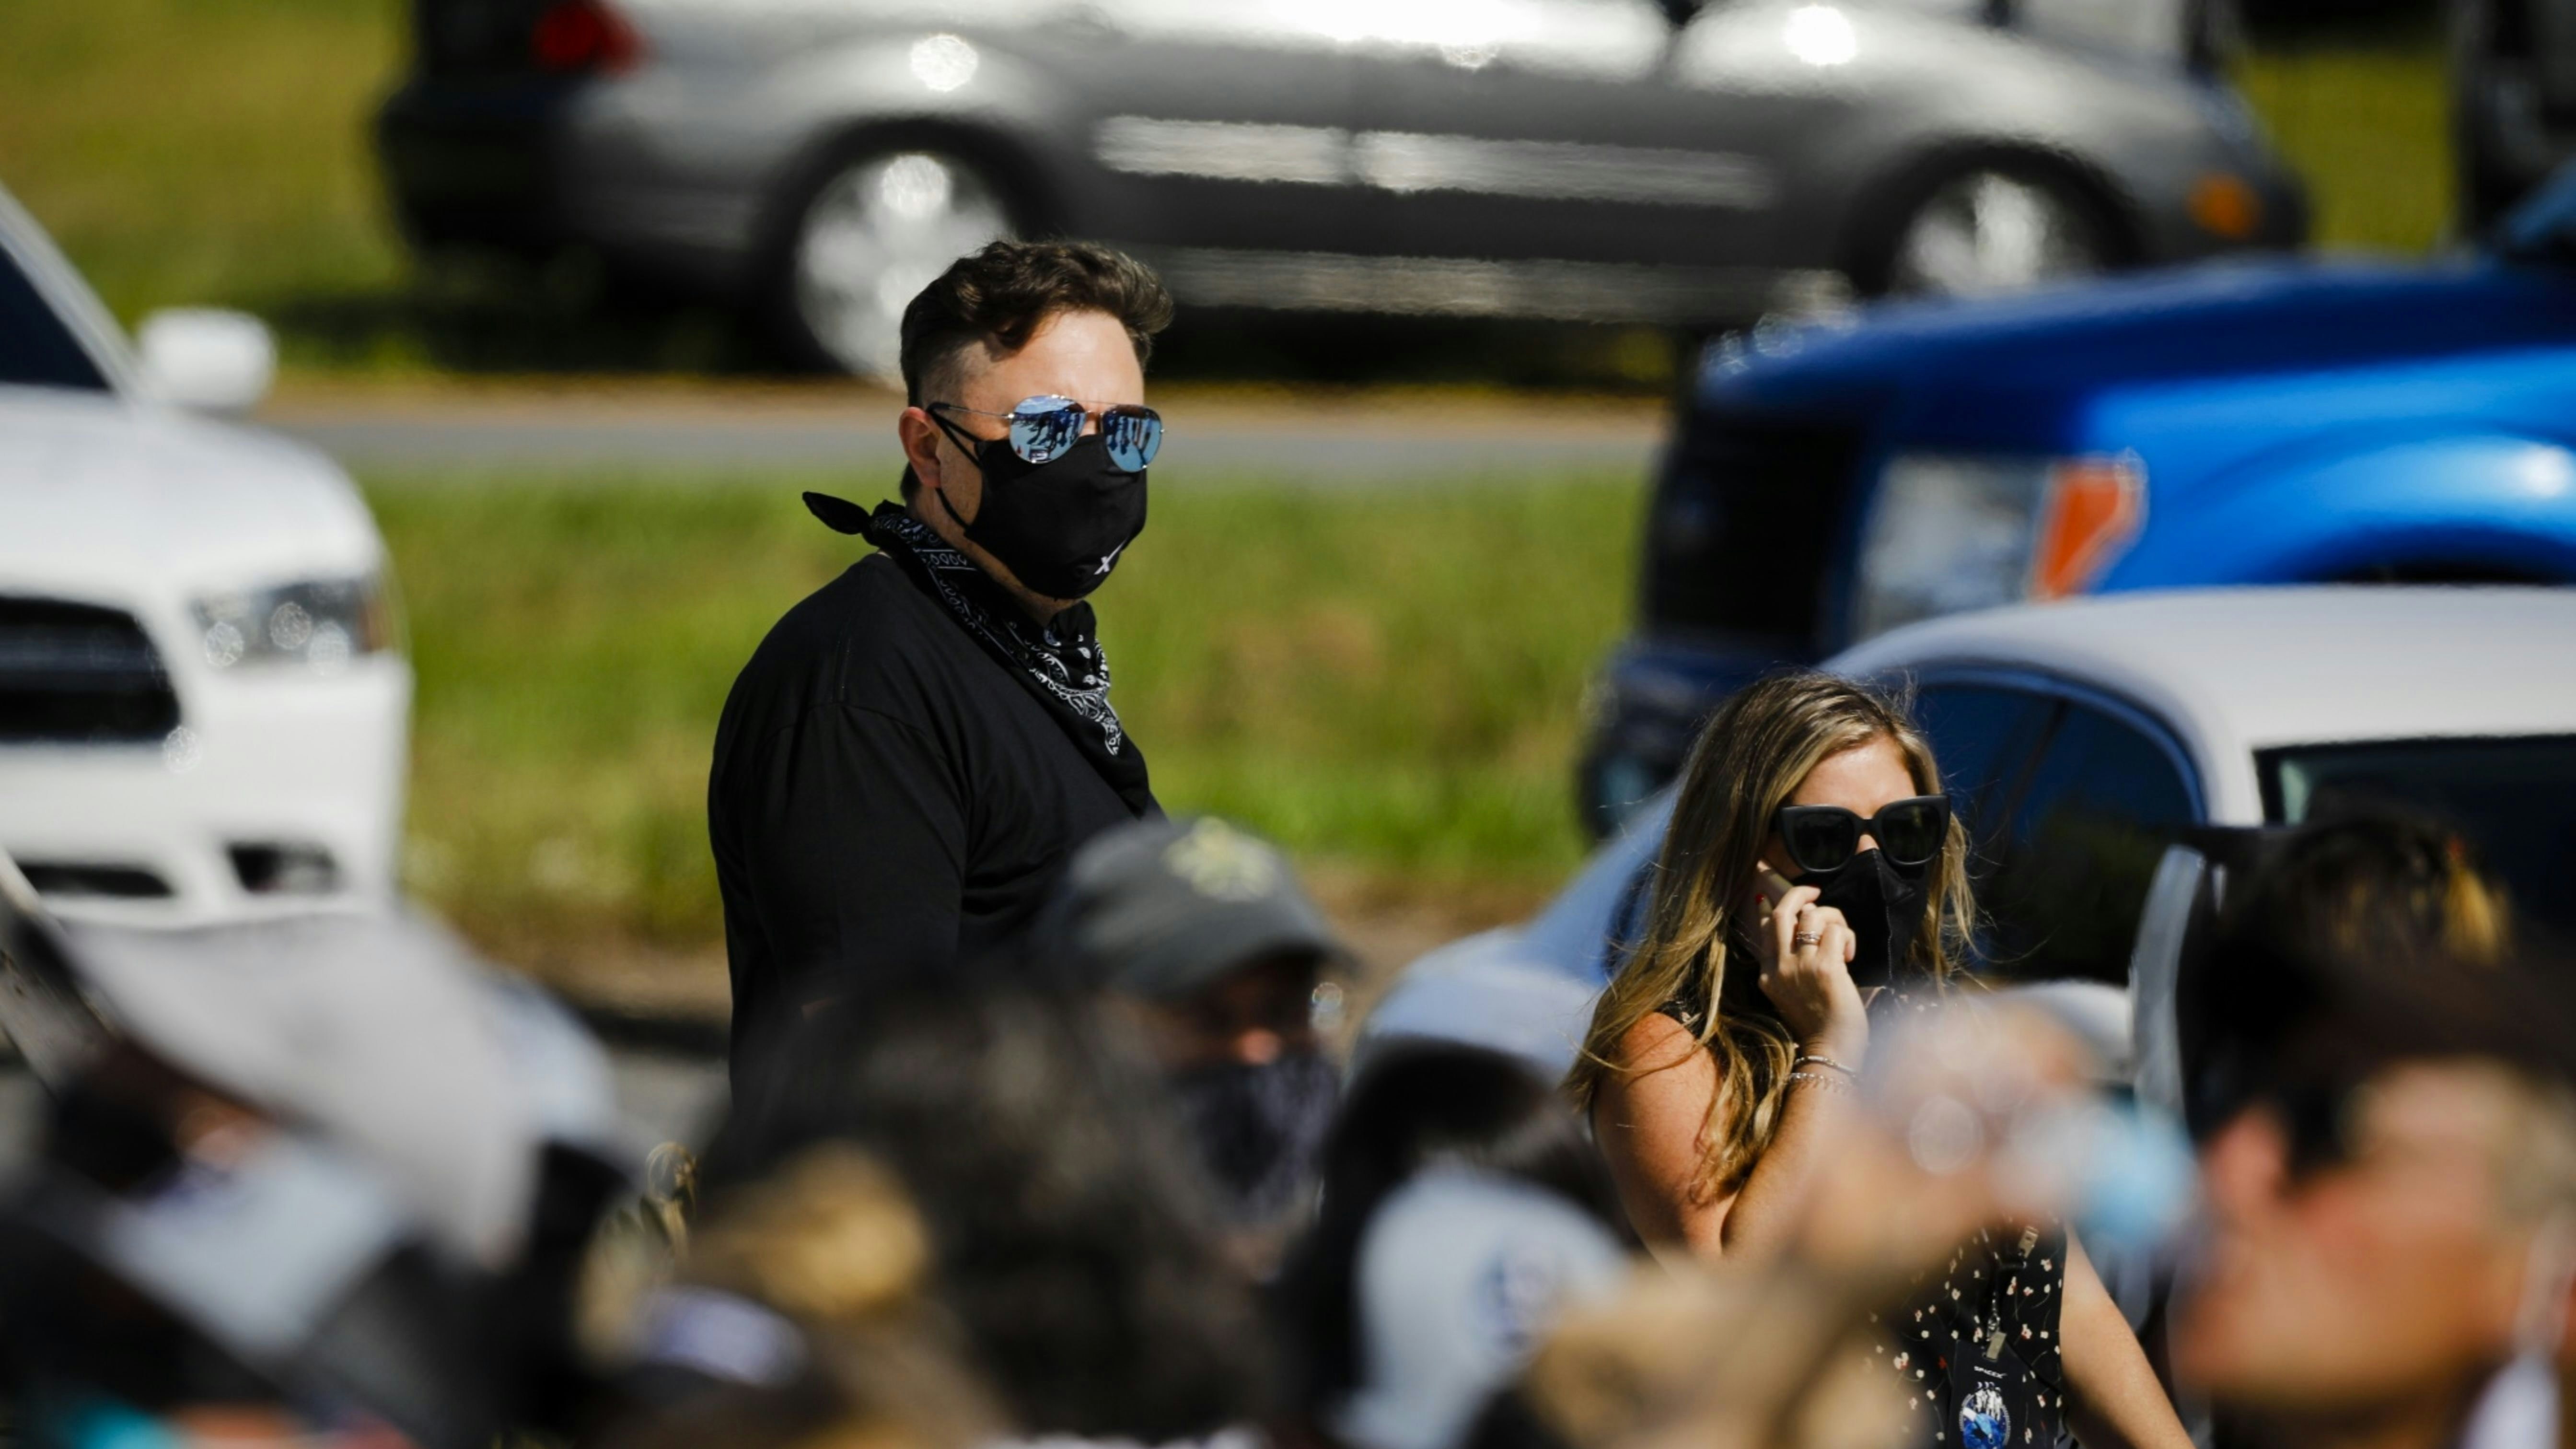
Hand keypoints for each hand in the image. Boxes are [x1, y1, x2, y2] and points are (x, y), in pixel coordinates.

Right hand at [1750, 873, 1867, 1062]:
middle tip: (1814, 890)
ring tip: (1841, 938)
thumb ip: (1790, 968)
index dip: (1774, 908)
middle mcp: (1779, 967)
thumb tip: (1801, 933)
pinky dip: (1846, 935)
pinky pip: (1835, 930)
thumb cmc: (1819, 1026)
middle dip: (1798, 892)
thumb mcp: (1791, 996)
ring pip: (1813, 915)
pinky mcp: (1825, 968)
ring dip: (1832, 917)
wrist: (1830, 1052)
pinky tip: (1850, 955)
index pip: (1766, 928)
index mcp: (1768, 974)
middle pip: (1784, 912)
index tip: (1779, 899)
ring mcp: (1800, 966)